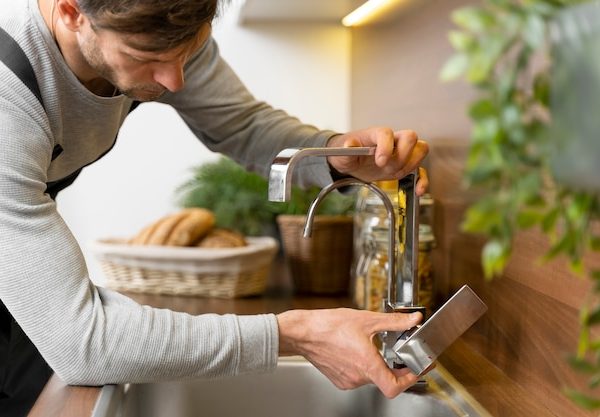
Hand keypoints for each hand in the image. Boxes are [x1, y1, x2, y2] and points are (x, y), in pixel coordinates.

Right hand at [276, 308, 423, 397]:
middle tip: (404, 356)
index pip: (395, 386)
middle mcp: (358, 377)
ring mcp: (348, 380)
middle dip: (397, 368)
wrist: (303, 332)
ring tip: (377, 349)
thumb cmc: (329, 326)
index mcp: (367, 365)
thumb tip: (413, 319)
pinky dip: (364, 367)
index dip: (411, 378)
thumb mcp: (367, 319)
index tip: (418, 368)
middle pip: (386, 380)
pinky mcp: (339, 380)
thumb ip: (394, 321)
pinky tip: (359, 352)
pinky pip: (358, 377)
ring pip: (371, 378)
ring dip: (379, 366)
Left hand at [326, 128, 428, 194]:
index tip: (380, 162)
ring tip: (394, 174)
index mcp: (376, 134)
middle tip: (387, 168)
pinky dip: (422, 181)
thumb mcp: (342, 152)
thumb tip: (349, 145)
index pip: (387, 133)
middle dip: (402, 156)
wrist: (350, 161)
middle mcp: (392, 141)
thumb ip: (347, 149)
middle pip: (411, 137)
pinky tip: (417, 191)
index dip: (386, 147)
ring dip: (410, 166)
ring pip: (420, 150)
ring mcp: (400, 153)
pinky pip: (420, 171)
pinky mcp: (403, 166)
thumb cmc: (347, 152)